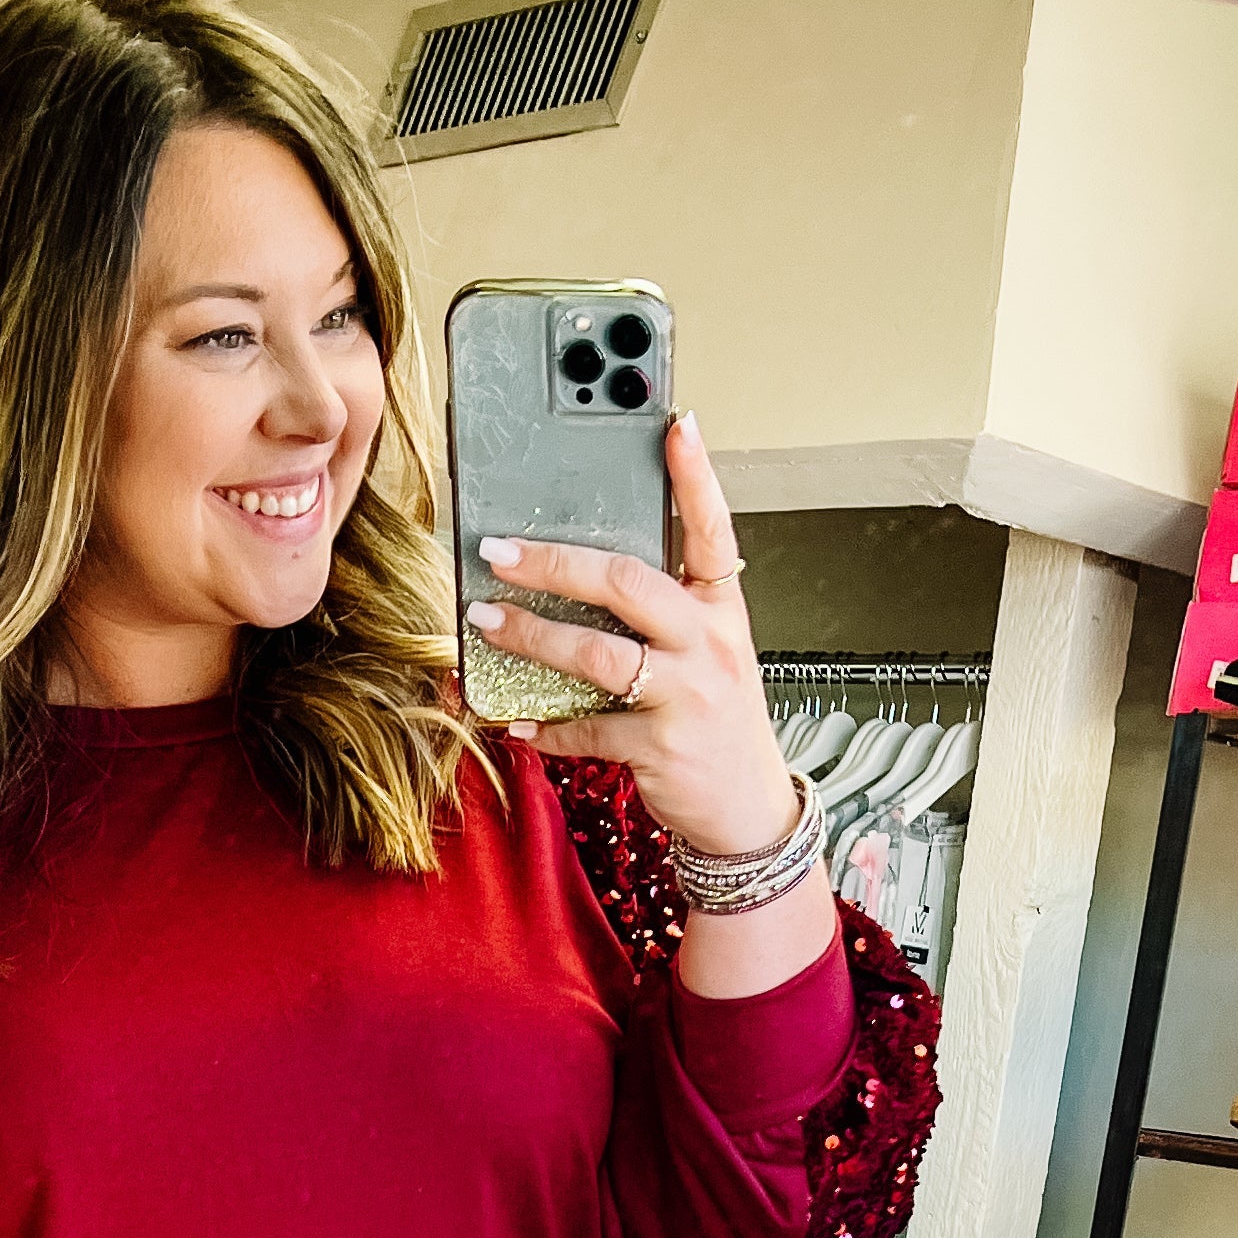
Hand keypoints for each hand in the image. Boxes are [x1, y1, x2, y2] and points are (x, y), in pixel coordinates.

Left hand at [470, 414, 795, 857]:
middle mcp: (709, 646)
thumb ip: (663, 612)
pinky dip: (545, 725)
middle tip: (499, 551)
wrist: (749, 810)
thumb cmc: (717, 723)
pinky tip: (516, 717)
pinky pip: (588, 728)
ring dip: (534, 637)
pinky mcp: (661, 749)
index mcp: (721, 611)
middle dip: (557, 563)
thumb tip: (585, 571)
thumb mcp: (710, 654)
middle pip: (630, 584)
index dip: (697, 479)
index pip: (712, 532)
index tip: (678, 426)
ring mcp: (687, 697)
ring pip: (599, 655)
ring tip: (489, 622)